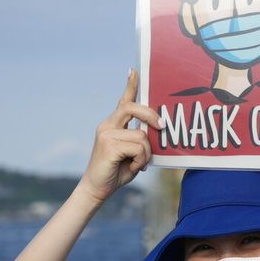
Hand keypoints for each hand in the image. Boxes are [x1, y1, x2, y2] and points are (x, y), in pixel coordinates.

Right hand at [77, 69, 163, 204]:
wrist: (96, 190)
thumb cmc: (116, 172)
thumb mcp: (132, 153)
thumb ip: (140, 140)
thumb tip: (156, 131)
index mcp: (113, 125)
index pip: (124, 102)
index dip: (130, 85)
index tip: (134, 70)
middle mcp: (107, 125)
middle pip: (133, 108)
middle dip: (151, 116)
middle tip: (163, 127)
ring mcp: (106, 134)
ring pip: (141, 135)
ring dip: (146, 154)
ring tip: (137, 165)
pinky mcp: (108, 145)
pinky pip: (138, 148)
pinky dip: (140, 161)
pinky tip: (132, 168)